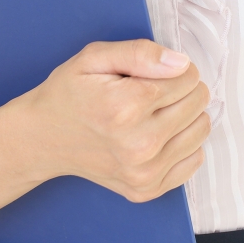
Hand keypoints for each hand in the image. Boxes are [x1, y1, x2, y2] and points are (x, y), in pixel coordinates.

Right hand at [4, 39, 209, 202]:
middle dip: (181, 89)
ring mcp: (143, 172)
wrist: (43, 139)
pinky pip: (194, 159)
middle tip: (152, 92)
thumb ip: (140, 53)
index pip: (188, 77)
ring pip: (200, 130)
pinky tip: (158, 136)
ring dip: (185, 116)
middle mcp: (139, 144)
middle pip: (197, 102)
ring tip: (154, 113)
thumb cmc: (69, 93)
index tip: (152, 73)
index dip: (174, 68)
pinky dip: (183, 144)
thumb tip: (181, 64)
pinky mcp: (146, 189)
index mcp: (126, 106)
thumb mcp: (94, 58)